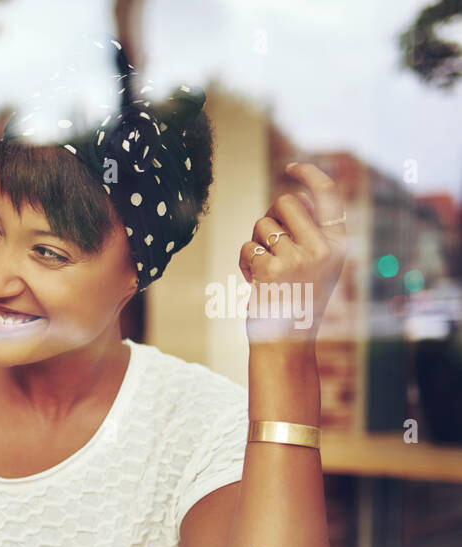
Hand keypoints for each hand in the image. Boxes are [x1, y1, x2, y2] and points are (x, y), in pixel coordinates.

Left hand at [238, 161, 346, 347]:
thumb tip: (292, 197)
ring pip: (262, 224)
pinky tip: (255, 283)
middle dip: (270, 217)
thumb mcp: (316, 266)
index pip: (328, 194)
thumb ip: (310, 234)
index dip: (308, 174)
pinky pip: (247, 247)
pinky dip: (245, 262)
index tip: (290, 167)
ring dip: (256, 243)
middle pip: (285, 201)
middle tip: (270, 245)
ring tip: (266, 271)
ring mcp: (297, 258)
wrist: (287, 343)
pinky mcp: (271, 268)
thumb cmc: (296, 303)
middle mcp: (322, 248)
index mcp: (338, 244)